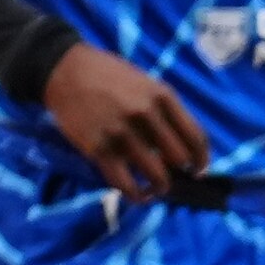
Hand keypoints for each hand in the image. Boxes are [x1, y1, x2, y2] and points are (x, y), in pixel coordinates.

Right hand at [36, 45, 207, 196]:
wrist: (62, 68)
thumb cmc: (106, 74)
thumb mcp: (143, 81)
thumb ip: (164, 109)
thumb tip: (183, 147)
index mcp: (161, 96)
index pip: (196, 138)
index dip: (202, 160)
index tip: (197, 170)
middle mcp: (145, 114)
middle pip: (179, 160)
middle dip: (179, 172)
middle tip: (170, 174)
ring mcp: (122, 132)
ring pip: (158, 177)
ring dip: (160, 187)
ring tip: (154, 188)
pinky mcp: (99, 149)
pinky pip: (126, 185)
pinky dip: (136, 196)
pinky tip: (137, 195)